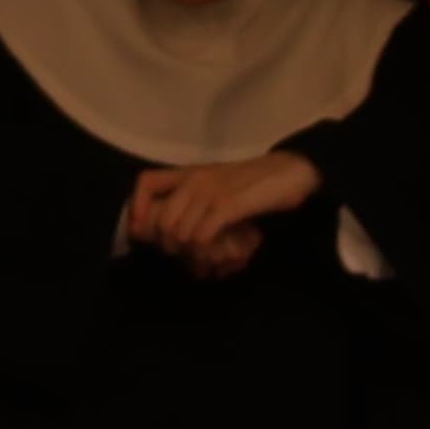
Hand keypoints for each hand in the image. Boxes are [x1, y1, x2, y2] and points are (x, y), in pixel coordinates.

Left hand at [125, 152, 320, 268]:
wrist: (292, 171)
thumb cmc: (256, 184)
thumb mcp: (219, 186)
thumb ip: (196, 201)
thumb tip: (172, 232)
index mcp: (190, 173)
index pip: (145, 182)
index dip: (138, 209)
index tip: (145, 231)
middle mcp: (195, 179)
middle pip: (160, 221)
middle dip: (170, 246)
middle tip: (188, 255)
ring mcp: (211, 191)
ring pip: (179, 233)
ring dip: (191, 253)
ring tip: (207, 257)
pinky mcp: (228, 205)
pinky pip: (201, 236)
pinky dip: (206, 251)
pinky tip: (219, 252)